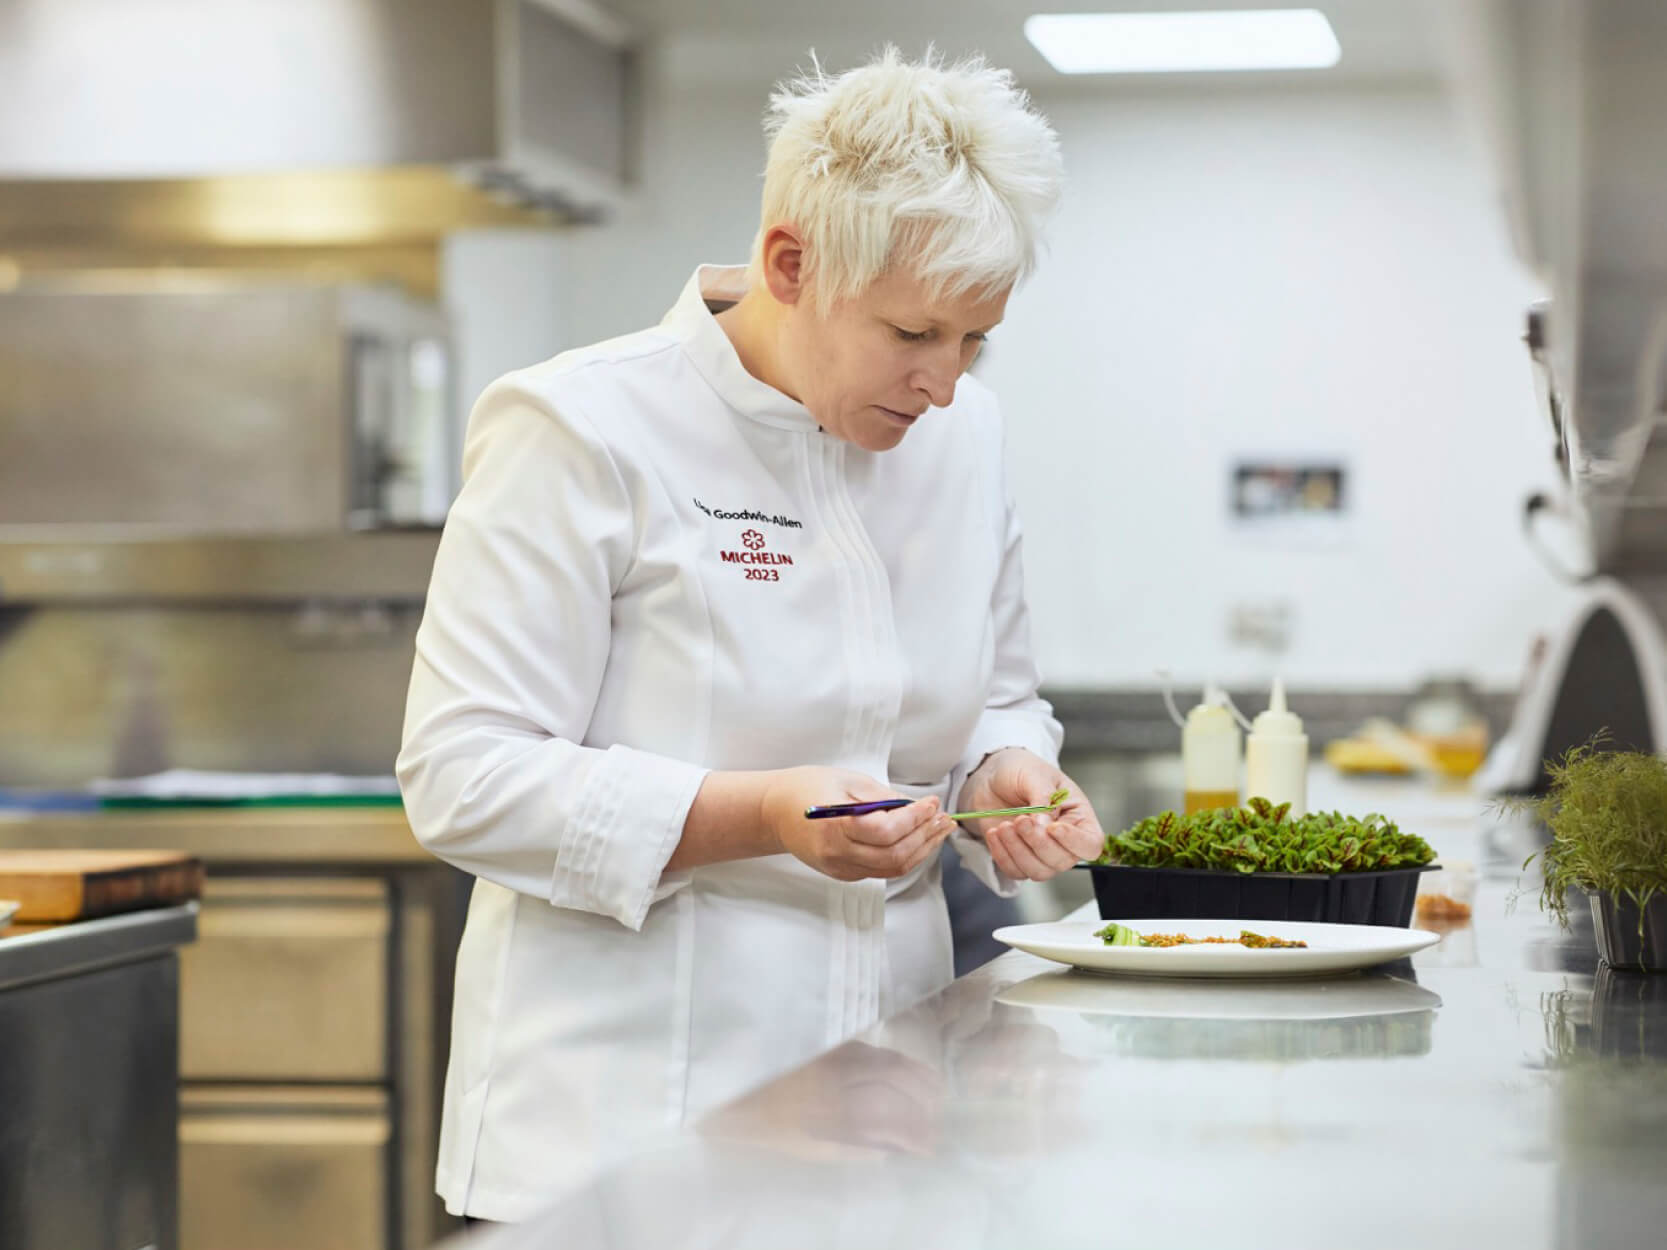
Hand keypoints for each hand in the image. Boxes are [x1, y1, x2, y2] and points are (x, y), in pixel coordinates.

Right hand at [763, 766, 955, 882]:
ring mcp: (840, 868)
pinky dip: (906, 856)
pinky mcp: (844, 874)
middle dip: (925, 836)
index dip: (914, 818)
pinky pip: (882, 870)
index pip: (885, 831)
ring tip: (939, 830)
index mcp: (835, 826)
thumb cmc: (808, 788)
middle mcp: (837, 854)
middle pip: (894, 855)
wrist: (774, 812)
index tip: (932, 803)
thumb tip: (916, 806)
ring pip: (893, 868)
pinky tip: (918, 840)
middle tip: (943, 818)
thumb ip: (882, 796)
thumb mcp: (846, 780)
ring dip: (921, 849)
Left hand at [956, 749, 1103, 880]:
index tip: (1052, 827)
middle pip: (1062, 861)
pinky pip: (1015, 871)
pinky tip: (994, 833)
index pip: (1090, 844)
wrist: (991, 775)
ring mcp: (1041, 852)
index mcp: (1078, 817)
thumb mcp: (1035, 775)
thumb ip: (1043, 800)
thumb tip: (1044, 827)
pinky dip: (1002, 856)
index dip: (1074, 841)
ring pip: (1038, 871)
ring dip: (1018, 851)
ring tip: (1004, 826)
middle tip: (1020, 820)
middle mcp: (1064, 840)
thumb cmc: (1020, 769)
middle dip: (1038, 843)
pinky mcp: (1019, 858)